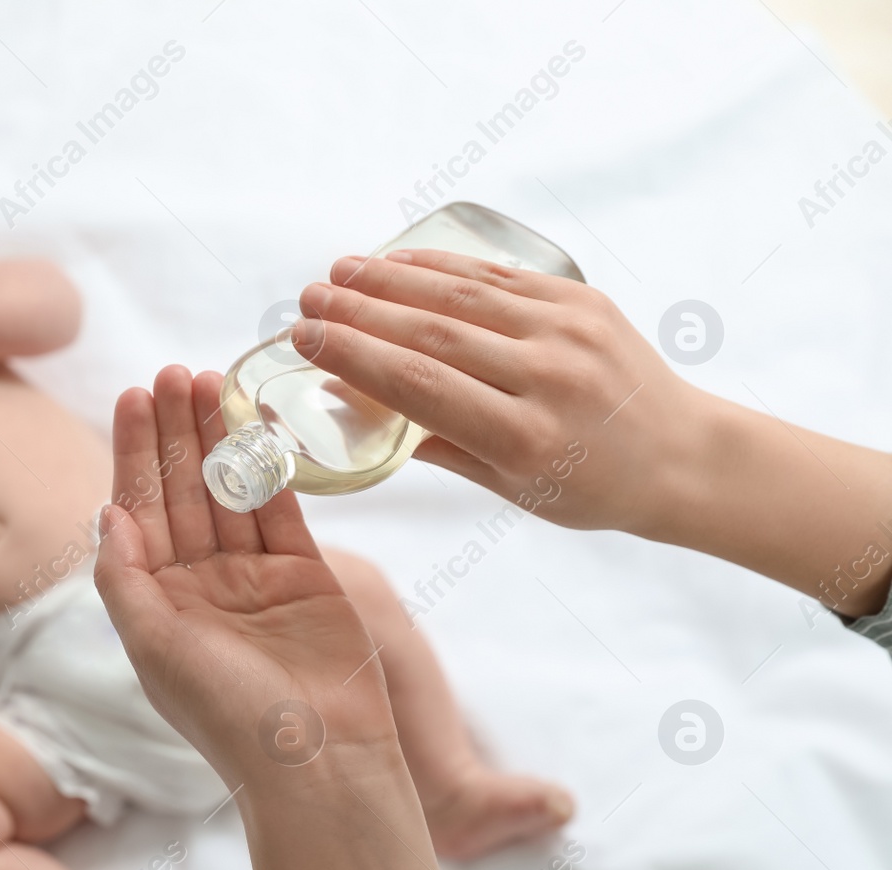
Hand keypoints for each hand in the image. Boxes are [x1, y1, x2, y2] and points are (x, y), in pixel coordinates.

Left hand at [94, 365, 397, 787]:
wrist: (316, 761)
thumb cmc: (224, 714)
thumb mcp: (153, 647)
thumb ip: (124, 578)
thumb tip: (105, 511)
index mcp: (157, 601)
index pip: (139, 509)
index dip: (135, 452)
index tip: (132, 395)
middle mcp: (200, 584)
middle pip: (184, 490)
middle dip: (175, 431)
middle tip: (172, 371)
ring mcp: (254, 578)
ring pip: (231, 491)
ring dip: (219, 437)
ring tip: (209, 379)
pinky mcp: (306, 577)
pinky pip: (283, 509)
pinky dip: (271, 466)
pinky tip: (258, 421)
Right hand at [292, 250, 711, 538]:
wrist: (683, 455)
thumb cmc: (587, 487)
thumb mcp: (507, 488)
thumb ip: (430, 440)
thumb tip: (352, 395)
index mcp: (525, 438)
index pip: (421, 385)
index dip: (356, 355)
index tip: (306, 338)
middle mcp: (548, 377)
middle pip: (432, 332)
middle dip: (360, 311)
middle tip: (309, 298)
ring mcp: (569, 331)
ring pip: (461, 294)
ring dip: (391, 279)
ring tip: (340, 272)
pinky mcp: (582, 300)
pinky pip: (498, 276)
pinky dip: (442, 266)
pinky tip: (399, 262)